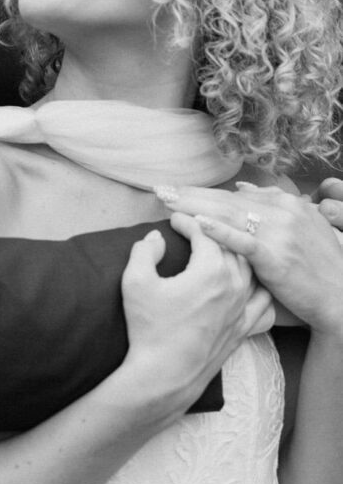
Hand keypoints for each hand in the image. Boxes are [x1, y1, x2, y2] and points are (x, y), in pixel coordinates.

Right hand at [121, 216, 273, 407]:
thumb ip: (144, 251)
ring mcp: (243, 309)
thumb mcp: (135, 282)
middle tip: (195, 228)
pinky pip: (263, 302)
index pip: (204, 231)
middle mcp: (234, 286)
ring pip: (250, 269)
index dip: (188, 221)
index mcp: (211, 270)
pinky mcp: (244, 329)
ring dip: (235, 255)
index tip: (174, 220)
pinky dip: (257, 289)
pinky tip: (245, 286)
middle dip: (212, 232)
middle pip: (230, 246)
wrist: (163, 376)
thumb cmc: (148, 328)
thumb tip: (155, 238)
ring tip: (217, 251)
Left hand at [154, 182, 342, 333]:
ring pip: (229, 214)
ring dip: (195, 206)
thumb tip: (239, 187)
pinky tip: (198, 224)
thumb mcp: (298, 227)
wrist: (341, 296)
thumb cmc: (315, 265)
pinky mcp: (277, 256)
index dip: (201, 192)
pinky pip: (244, 240)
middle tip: (159, 190)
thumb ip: (269, 206)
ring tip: (167, 202)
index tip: (174, 190)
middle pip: (226, 200)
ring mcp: (280, 232)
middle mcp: (282, 211)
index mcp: (284, 203)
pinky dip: (221, 231)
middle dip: (189, 194)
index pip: (233, 195)